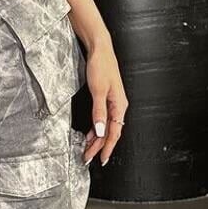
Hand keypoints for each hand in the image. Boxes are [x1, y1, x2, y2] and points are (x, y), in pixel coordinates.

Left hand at [82, 41, 127, 166]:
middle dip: (99, 147)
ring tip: (88, 150)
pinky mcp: (107, 99)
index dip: (106, 147)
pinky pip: (103, 119)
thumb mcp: (98, 91)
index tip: (100, 159)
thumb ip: (98, 112)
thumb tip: (99, 131)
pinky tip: (90, 134)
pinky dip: (96, 128)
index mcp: (119, 105)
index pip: (113, 132)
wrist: (100, 49)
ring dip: (97, 139)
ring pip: (106, 127)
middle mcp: (118, 106)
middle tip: (88, 158)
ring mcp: (113, 103)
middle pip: (110, 132)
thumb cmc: (101, 66)